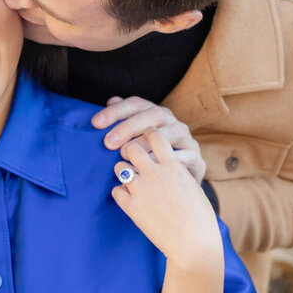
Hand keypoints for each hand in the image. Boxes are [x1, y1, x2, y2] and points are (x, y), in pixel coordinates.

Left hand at [92, 97, 206, 184]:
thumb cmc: (153, 164)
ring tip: (124, 155)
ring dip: (146, 142)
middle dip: (129, 126)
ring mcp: (187, 141)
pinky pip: (185, 157)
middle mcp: (174, 123)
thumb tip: (111, 100)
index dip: (116, 111)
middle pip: (153, 114)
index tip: (96, 124)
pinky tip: (148, 168)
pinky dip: (166, 160)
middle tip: (108, 143)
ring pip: (171, 132)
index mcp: (158, 115)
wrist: (181, 193)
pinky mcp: (197, 160)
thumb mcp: (138, 144)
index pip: (136, 104)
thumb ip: (124, 123)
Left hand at [111, 130, 220, 271]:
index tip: (146, 139)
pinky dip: (121, 193)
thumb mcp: (192, 186)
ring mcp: (142, 189)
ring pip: (119, 167)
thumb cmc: (199, 217)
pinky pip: (116, 191)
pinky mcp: (132, 207)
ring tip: (131, 180)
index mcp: (174, 165)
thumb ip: (178, 170)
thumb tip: (169, 161)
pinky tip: (130, 199)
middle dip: (130, 151)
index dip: (148, 135)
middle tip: (132, 160)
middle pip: (132, 147)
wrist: (193, 244)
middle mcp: (156, 173)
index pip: (155, 135)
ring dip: (124, 171)